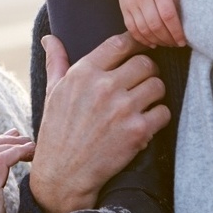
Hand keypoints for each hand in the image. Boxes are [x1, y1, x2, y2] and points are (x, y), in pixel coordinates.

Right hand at [29, 32, 170, 212]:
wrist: (63, 176)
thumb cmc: (57, 131)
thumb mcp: (52, 92)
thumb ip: (56, 61)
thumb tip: (49, 37)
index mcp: (84, 73)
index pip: (120, 43)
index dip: (135, 43)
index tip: (139, 49)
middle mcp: (104, 87)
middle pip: (145, 62)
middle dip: (147, 71)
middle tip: (142, 81)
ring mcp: (122, 109)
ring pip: (158, 85)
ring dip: (155, 93)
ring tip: (145, 102)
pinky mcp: (137, 132)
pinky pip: (163, 112)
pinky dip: (158, 117)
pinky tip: (146, 122)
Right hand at [114, 0, 185, 46]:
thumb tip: (180, 20)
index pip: (169, 16)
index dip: (176, 32)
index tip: (183, 41)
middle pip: (156, 26)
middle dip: (168, 39)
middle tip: (176, 44)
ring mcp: (130, 3)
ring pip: (143, 29)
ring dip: (156, 41)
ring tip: (166, 43)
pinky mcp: (123, 7)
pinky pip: (131, 28)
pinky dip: (141, 38)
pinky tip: (151, 42)